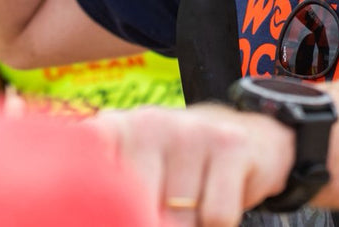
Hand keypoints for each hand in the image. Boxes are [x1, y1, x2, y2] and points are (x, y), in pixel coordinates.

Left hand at [86, 104, 293, 226]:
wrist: (250, 137)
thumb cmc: (179, 167)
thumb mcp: (138, 171)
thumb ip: (112, 193)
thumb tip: (101, 221)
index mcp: (114, 130)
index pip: (88, 181)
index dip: (103, 213)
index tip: (110, 217)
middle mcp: (149, 123)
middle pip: (137, 210)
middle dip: (149, 222)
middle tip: (162, 213)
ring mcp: (191, 131)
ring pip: (179, 218)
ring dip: (188, 225)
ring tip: (191, 206)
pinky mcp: (231, 145)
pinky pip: (216, 216)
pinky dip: (216, 225)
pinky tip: (215, 203)